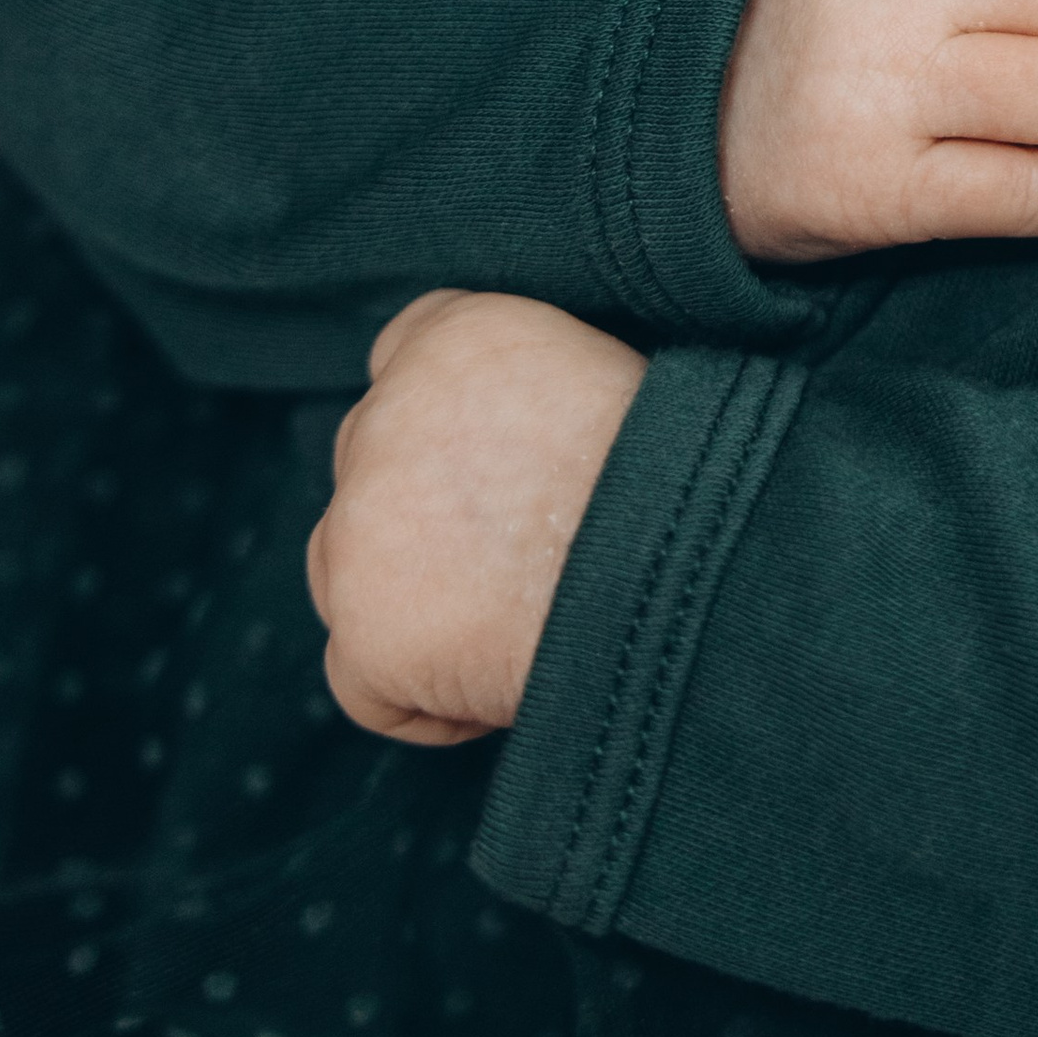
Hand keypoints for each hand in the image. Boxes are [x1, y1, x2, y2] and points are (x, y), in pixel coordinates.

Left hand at [307, 290, 646, 744]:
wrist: (688, 580)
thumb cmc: (692, 484)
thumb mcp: (620, 378)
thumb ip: (537, 387)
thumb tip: (520, 436)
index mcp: (464, 338)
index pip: (408, 354)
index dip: (450, 420)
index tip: (495, 462)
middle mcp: (391, 414)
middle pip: (369, 461)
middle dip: (425, 510)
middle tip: (519, 553)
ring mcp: (362, 525)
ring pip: (345, 565)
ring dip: (410, 597)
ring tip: (515, 621)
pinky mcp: (364, 631)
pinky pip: (362, 680)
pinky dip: (420, 698)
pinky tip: (496, 686)